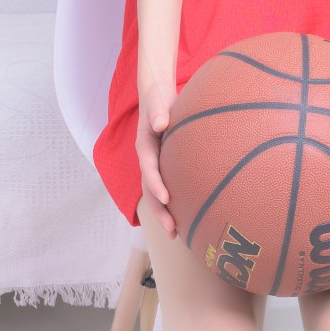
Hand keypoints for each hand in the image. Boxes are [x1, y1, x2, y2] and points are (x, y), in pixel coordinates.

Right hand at [136, 81, 177, 239]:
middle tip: (172, 231)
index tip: (165, 198)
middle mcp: (147, 159)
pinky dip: (171, 203)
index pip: (148, 169)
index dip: (155, 184)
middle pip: (150, 189)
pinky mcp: (163, 165)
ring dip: (164, 213)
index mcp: (144, 146)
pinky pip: (166, 187)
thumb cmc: (158, 99)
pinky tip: (184, 217)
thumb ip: (157, 112)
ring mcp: (154, 164)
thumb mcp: (157, 102)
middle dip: (159, 211)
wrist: (155, 97)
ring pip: (156, 193)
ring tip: (175, 234)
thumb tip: (160, 123)